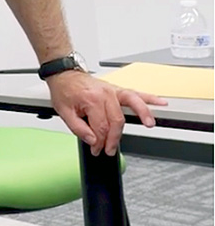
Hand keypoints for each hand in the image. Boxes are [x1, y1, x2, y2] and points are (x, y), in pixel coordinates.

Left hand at [46, 71, 167, 155]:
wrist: (65, 75)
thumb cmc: (64, 91)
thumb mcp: (64, 112)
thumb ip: (78, 129)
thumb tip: (92, 140)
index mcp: (91, 99)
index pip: (101, 127)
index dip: (99, 142)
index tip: (97, 150)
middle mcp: (105, 94)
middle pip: (116, 120)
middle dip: (114, 138)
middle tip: (109, 149)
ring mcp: (113, 90)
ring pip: (132, 104)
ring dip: (143, 114)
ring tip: (149, 125)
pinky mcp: (117, 90)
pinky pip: (136, 94)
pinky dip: (150, 98)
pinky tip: (161, 103)